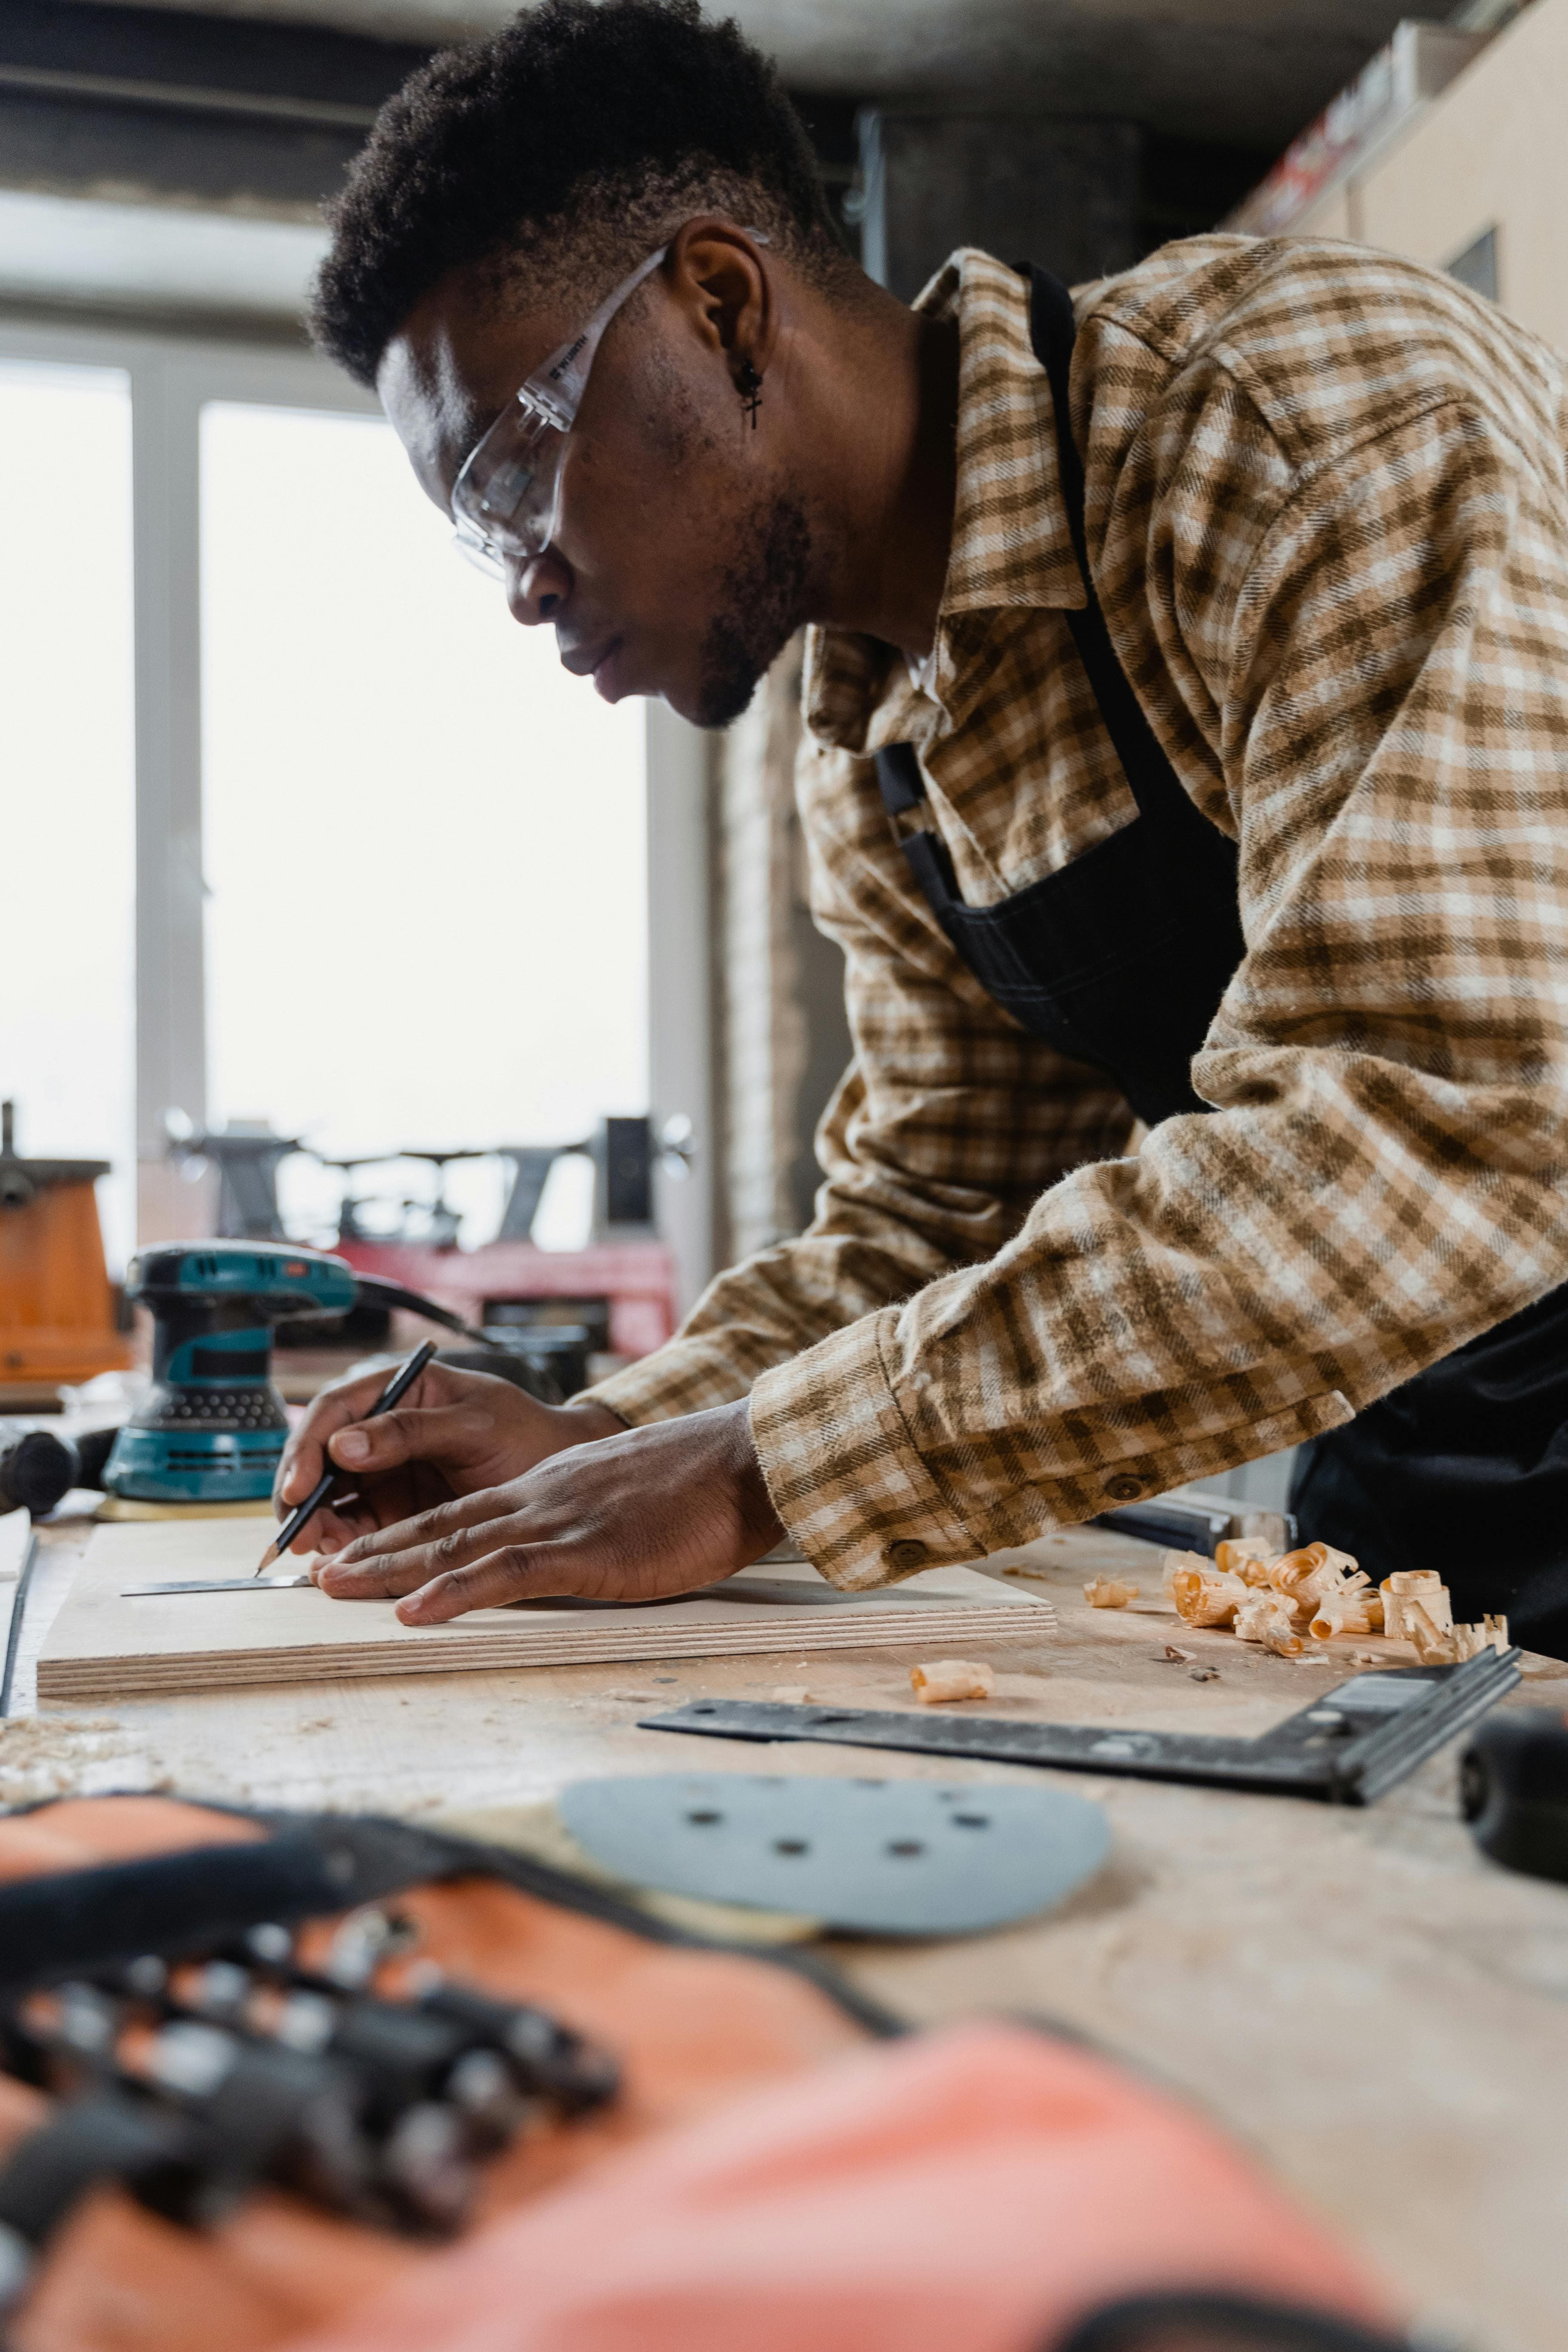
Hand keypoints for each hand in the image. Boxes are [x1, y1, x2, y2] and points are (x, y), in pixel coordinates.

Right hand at [274, 1360, 622, 1555]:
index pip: (335, 1411)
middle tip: (301, 1535)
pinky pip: (355, 1526)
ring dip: (318, 1525)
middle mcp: (382, 1428)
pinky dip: (341, 1545)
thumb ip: (410, 1430)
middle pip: (321, 1457)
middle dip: (304, 1496)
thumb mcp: (474, 1423)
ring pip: (331, 1496)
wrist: (562, 1471)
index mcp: (398, 1389)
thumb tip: (343, 1445)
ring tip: (321, 1555)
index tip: (300, 1487)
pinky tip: (336, 1565)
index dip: (309, 1449)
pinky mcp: (395, 1509)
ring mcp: (385, 1471)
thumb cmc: (525, 1432)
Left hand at [313, 1397, 785, 1622]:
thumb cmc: (701, 1487)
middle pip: (440, 1525)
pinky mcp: (585, 1552)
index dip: (404, 1533)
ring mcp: (558, 1523)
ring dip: (389, 1568)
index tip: (359, 1553)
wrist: (744, 1462)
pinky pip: (506, 1573)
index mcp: (550, 1488)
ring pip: (456, 1544)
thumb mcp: (630, 1497)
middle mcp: (540, 1499)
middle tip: (314, 1572)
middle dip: (373, 1550)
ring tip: (334, 1586)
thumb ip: (593, 1517)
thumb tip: (579, 1546)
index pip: (462, 1511)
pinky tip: (414, 1611)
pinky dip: (454, 1592)